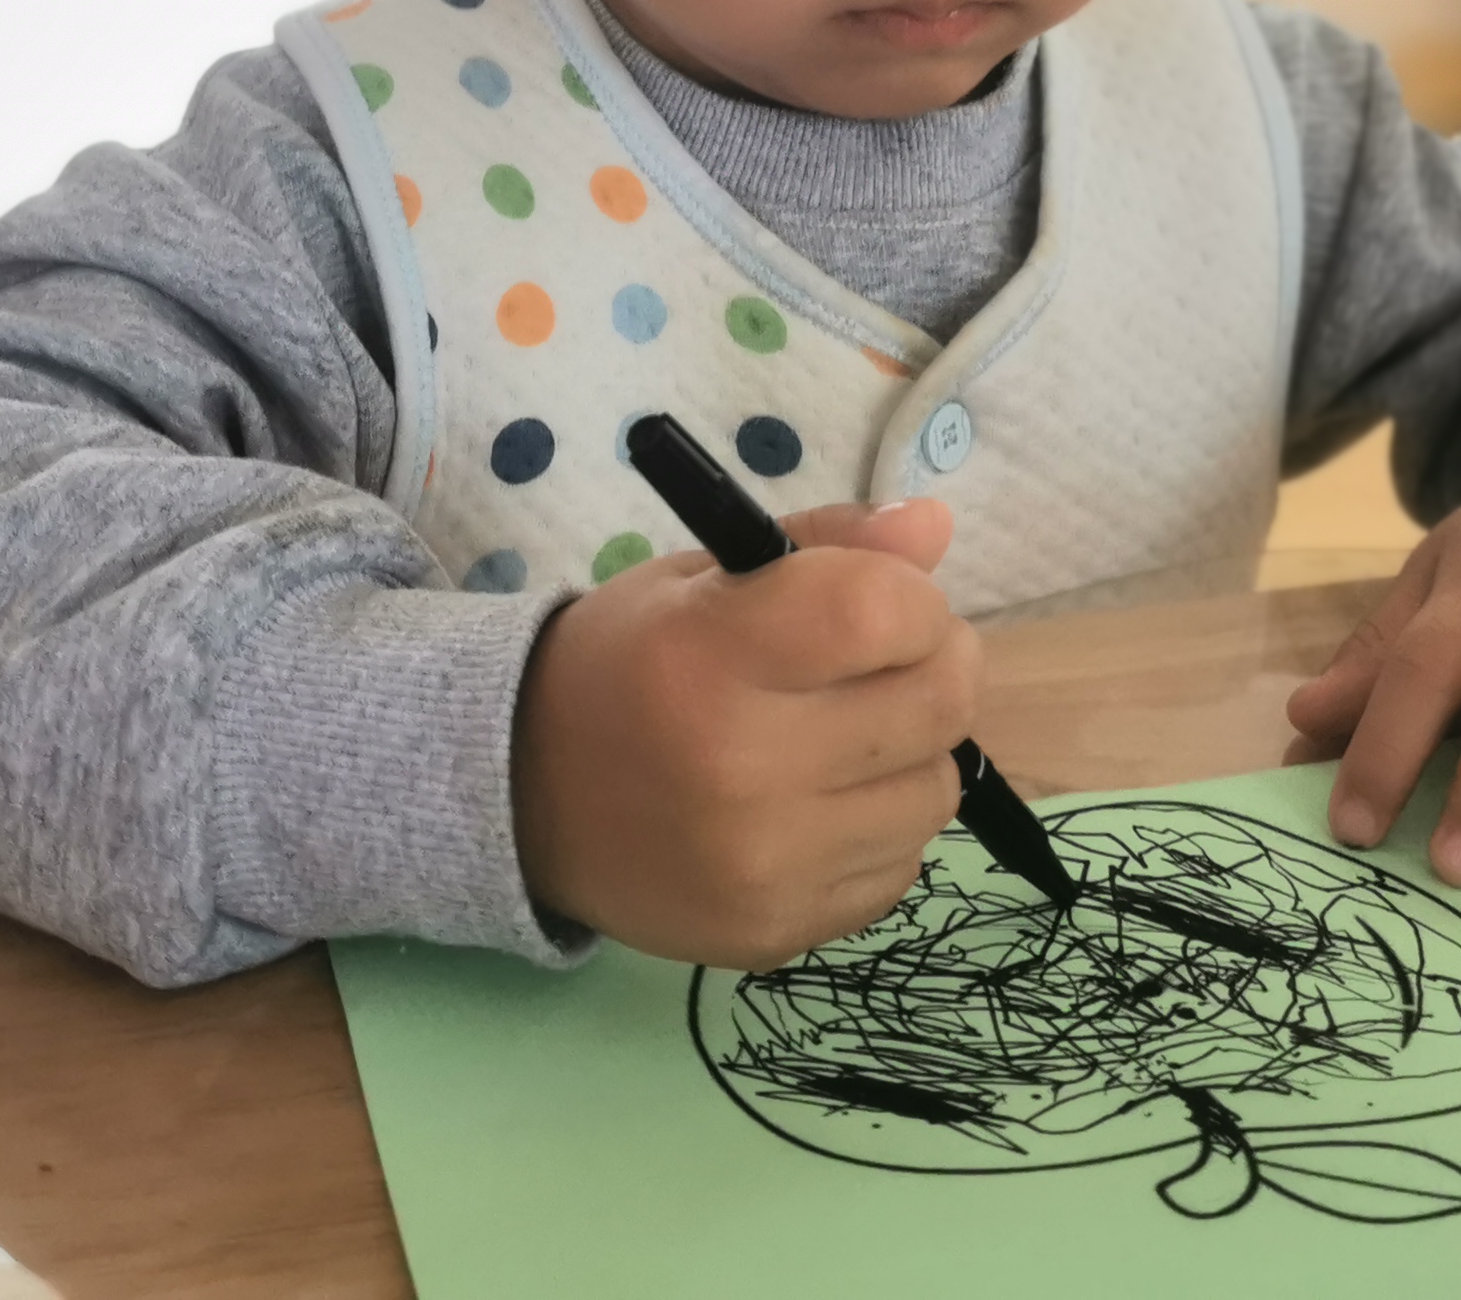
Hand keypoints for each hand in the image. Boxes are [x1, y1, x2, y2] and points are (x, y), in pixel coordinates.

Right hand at [513, 499, 975, 967]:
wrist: (523, 797)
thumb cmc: (628, 663)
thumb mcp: (704, 575)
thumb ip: (826, 546)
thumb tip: (937, 528)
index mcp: (711, 655)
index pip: (881, 613)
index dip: (914, 598)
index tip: (888, 601)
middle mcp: (739, 768)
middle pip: (936, 705)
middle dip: (935, 664)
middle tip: (884, 662)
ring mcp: (763, 865)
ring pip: (934, 793)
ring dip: (910, 754)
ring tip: (842, 737)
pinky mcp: (775, 932)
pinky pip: (900, 869)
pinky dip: (878, 829)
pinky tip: (815, 806)